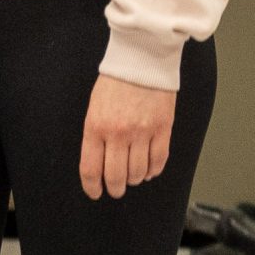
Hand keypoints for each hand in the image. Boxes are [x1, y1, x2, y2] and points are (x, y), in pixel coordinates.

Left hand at [79, 74, 175, 198]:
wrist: (141, 61)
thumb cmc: (114, 83)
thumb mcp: (94, 108)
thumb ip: (96, 135)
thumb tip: (99, 162)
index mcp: (95, 126)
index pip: (91, 168)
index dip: (92, 186)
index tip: (95, 193)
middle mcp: (118, 133)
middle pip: (116, 176)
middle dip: (115, 188)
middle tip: (115, 190)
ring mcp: (142, 133)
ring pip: (138, 172)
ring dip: (134, 179)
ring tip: (132, 177)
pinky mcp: (163, 130)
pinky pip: (159, 161)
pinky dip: (153, 170)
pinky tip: (148, 170)